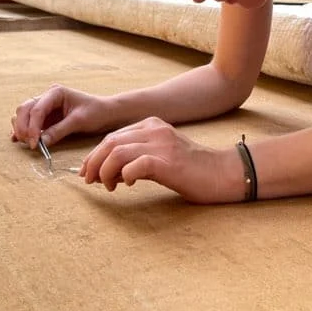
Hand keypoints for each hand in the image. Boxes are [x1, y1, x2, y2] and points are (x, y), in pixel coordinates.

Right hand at [11, 84, 110, 148]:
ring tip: (28, 142)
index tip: (34, 143)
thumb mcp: (79, 121)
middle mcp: (47, 97)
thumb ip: (58, 131)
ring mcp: (45, 106)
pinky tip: (19, 139)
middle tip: (28, 143)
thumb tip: (41, 142)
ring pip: (24, 114)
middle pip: (25, 110)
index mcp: (56, 92)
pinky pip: (29, 121)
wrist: (107, 113)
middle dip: (23, 127)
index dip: (32, 127)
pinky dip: (23, 130)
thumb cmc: (96, 112)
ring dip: (22, 128)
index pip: (37, 109)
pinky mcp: (46, 116)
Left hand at [79, 117, 244, 204]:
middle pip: (111, 142)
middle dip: (94, 162)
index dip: (95, 154)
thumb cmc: (193, 169)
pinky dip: (124, 175)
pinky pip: (135, 165)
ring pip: (118, 151)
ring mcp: (162, 144)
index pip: (113, 136)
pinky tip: (126, 185)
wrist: (223, 173)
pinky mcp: (169, 162)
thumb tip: (109, 171)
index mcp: (152, 125)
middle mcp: (155, 130)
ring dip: (105, 171)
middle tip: (89, 180)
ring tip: (106, 185)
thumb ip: (139, 156)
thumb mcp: (163, 154)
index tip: (88, 171)